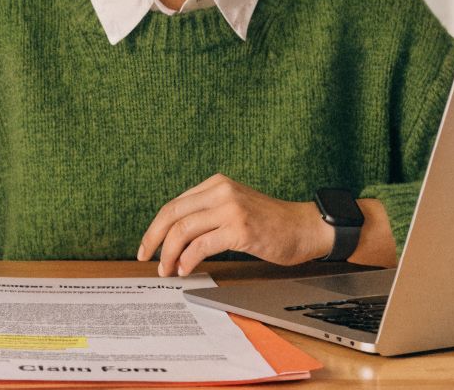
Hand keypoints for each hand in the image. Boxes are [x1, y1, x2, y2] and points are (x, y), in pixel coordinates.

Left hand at [136, 174, 330, 275]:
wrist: (306, 228)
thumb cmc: (272, 224)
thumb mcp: (235, 208)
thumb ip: (208, 213)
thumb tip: (175, 236)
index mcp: (216, 184)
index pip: (174, 205)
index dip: (156, 227)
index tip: (147, 245)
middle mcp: (221, 191)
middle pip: (172, 214)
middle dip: (154, 239)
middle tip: (146, 258)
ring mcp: (230, 209)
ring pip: (183, 230)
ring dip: (170, 253)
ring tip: (167, 270)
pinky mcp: (240, 228)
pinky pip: (202, 245)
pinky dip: (188, 259)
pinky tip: (186, 269)